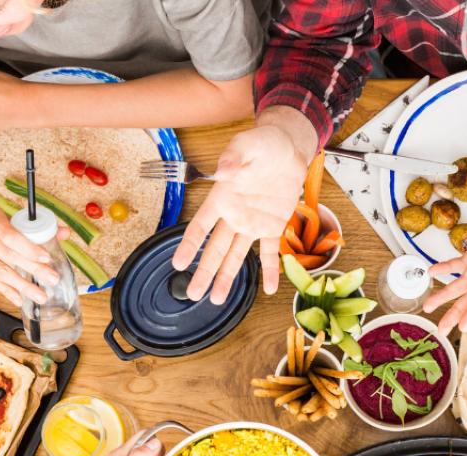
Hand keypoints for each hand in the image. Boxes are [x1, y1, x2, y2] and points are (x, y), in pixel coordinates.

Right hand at [0, 190, 59, 301]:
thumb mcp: (1, 214)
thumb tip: (64, 233)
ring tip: (40, 295)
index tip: (46, 257)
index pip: (10, 235)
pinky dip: (5, 291)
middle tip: (51, 279)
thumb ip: (32, 225)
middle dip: (32, 269)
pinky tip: (18, 298)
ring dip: (21, 285)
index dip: (28, 248)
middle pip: (7, 255)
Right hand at [173, 107, 315, 302]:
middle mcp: (234, 216)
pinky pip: (270, 253)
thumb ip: (233, 158)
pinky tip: (268, 289)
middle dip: (204, 272)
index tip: (178, 263)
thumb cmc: (262, 144)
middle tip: (193, 293)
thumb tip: (223, 171)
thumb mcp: (246, 145)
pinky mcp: (273, 226)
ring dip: (227, 278)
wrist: (288, 147)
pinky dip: (270, 271)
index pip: (200, 226)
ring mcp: (253, 223)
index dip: (189, 245)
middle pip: (215, 249)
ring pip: (236, 257)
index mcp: (221, 198)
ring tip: (217, 299)